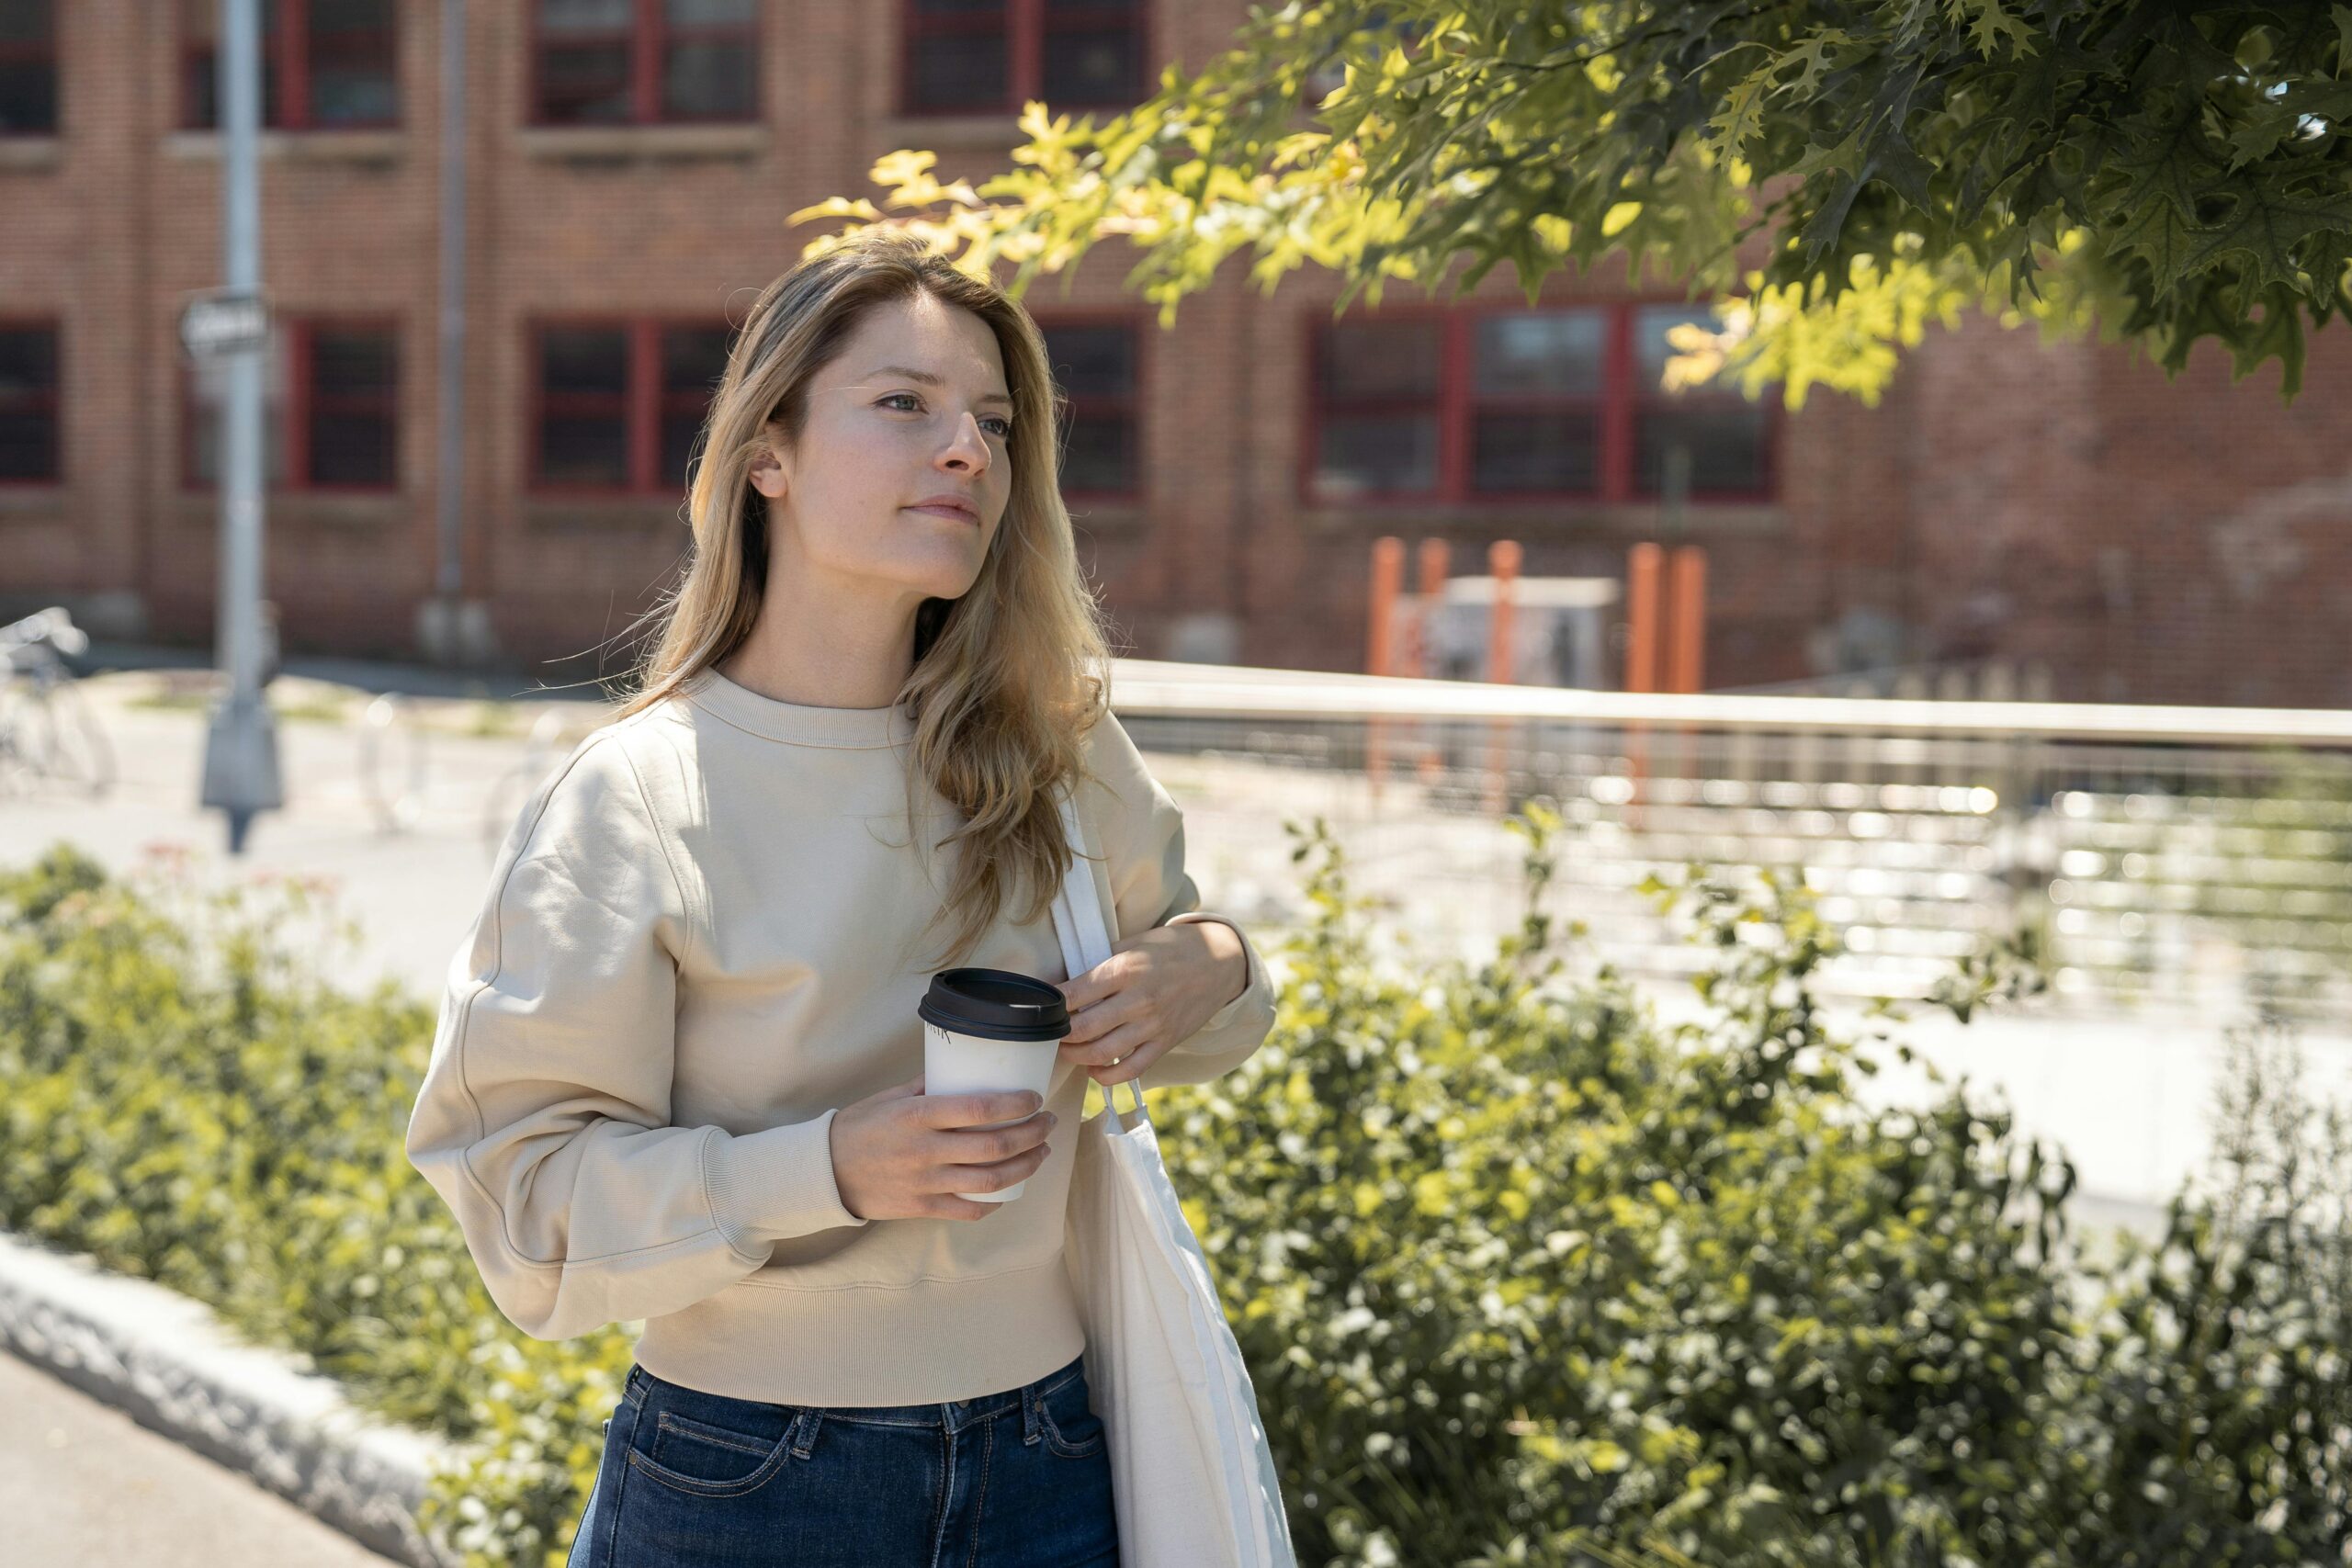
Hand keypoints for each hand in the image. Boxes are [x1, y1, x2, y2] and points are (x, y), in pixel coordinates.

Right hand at [828, 1073, 1057, 1221]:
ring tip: (1041, 1152)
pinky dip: (995, 1201)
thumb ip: (927, 1085)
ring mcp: (924, 1182)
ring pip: (989, 1180)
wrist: (824, 1171)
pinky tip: (1011, 1189)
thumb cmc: (859, 1127)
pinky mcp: (921, 1208)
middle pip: (993, 1146)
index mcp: (917, 1115)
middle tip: (1047, 1123)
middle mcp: (924, 1149)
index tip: (1035, 1098)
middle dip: (1031, 1134)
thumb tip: (964, 1070)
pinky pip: (968, 1209)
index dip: (1015, 1105)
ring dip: (1025, 1166)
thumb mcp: (889, 1097)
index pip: (978, 1108)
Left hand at [1054, 920, 1246, 1086]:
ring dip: (1076, 1055)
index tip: (1040, 1006)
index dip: (1051, 1003)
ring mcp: (1153, 1025)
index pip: (1074, 993)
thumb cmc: (1170, 949)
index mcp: (1126, 969)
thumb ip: (1100, 962)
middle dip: (1059, 1033)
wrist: (1219, 962)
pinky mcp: (1165, 1043)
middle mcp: (1138, 1000)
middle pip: (1083, 1028)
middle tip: (1050, 1030)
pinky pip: (1130, 1070)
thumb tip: (1062, 981)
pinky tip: (1095, 1068)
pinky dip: (1107, 1075)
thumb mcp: (1134, 943)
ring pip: (1102, 1052)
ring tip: (1068, 1048)